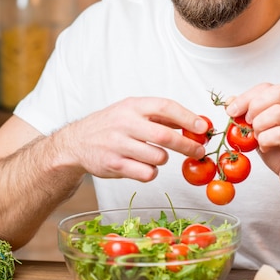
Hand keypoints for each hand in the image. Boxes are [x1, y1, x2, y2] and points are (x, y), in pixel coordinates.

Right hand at [59, 97, 207, 181]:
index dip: (187, 117)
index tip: (203, 127)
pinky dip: (152, 172)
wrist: (76, 142)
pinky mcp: (115, 165)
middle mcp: (125, 123)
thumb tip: (195, 123)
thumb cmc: (110, 125)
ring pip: (158, 157)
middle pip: (164, 136)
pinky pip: (147, 173)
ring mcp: (118, 145)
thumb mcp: (132, 111)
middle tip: (198, 150)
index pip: (165, 107)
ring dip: (164, 159)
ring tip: (156, 155)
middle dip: (187, 145)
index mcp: (133, 106)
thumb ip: (161, 116)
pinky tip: (144, 165)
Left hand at [225, 83, 279, 199]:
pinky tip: (265, 148)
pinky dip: (265, 140)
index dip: (247, 96)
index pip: (268, 87)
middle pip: (277, 93)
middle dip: (254, 107)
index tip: (231, 110)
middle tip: (247, 124)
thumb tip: (229, 101)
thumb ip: (248, 115)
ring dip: (259, 125)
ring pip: (278, 112)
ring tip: (257, 137)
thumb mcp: (260, 130)